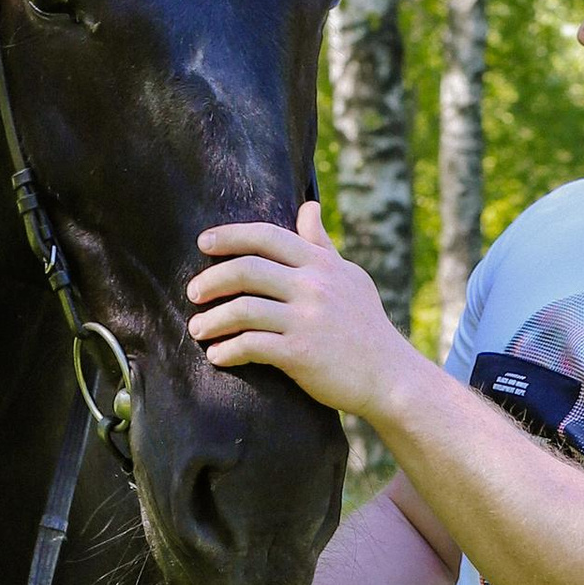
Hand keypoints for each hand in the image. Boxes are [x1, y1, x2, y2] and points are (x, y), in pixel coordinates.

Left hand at [186, 199, 412, 420]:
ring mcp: (307, 319)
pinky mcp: (301, 354)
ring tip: (198, 329)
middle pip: (246, 270)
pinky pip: (251, 346)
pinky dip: (227, 351)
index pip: (267, 237)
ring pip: (242, 310)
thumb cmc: (366, 326)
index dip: (230, 236)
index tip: (204, 244)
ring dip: (211, 321)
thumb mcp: (350, 278)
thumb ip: (322, 246)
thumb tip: (307, 207)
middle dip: (210, 280)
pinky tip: (217, 356)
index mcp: (322, 264)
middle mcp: (314, 286)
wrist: (390, 377)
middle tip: (193, 293)